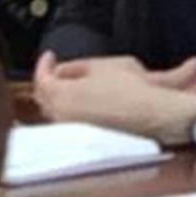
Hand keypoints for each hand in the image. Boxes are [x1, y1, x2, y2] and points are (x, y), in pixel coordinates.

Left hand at [30, 54, 195, 142]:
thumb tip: (60, 70)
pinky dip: (69, 108)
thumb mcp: (100, 66)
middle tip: (57, 68)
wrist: (154, 115)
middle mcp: (63, 117)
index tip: (50, 56)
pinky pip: (69, 121)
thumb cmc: (131, 90)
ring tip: (71, 83)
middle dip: (49, 80)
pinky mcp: (86, 140)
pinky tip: (83, 101)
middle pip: (44, 97)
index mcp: (63, 96)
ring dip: (58, 95)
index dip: (44, 64)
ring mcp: (74, 131)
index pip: (41, 79)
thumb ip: (74, 66)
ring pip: (55, 111)